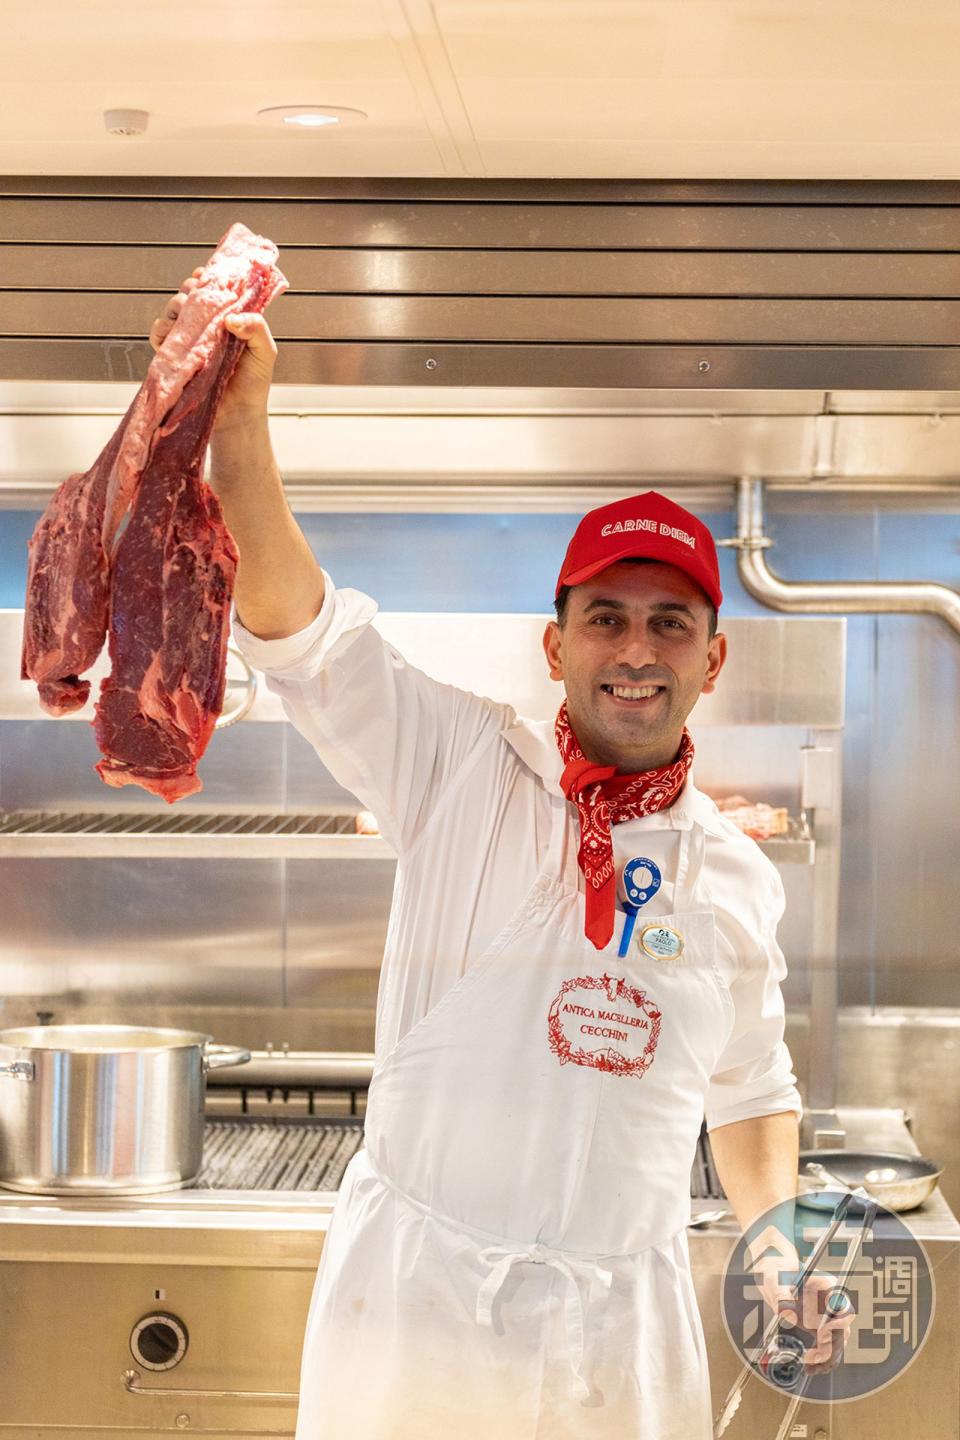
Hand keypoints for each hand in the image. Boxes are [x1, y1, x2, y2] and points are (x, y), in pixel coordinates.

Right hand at [148, 267, 277, 431]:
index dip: (209, 278)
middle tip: (198, 298)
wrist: (237, 415)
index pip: (214, 288)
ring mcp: (189, 339)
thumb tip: (230, 318)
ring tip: (187, 316)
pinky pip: (159, 335)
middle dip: (190, 289)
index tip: (207, 277)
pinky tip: (171, 334)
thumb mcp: (265, 352)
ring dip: (176, 306)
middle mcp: (206, 325)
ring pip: (173, 310)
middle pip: (189, 293)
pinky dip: (161, 330)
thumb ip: (256, 328)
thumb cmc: (253, 383)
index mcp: (228, 317)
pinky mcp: (175, 355)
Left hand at [755, 1258, 855, 1374]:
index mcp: (826, 1286)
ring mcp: (829, 1316)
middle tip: (816, 1358)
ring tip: (812, 1368)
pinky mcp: (822, 1328)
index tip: (825, 1333)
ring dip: (828, 1358)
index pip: (843, 1306)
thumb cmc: (777, 1274)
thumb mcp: (776, 1281)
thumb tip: (783, 1310)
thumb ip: (781, 1294)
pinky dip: (822, 1359)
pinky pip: (828, 1346)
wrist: (776, 1277)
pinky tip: (812, 1368)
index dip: (839, 1322)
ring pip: (838, 1342)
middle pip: (843, 1328)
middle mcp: (832, 1302)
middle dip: (832, 1347)